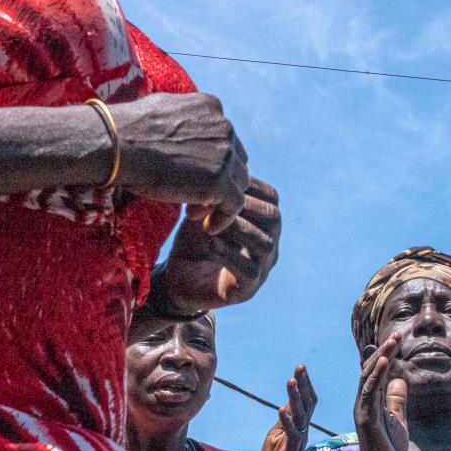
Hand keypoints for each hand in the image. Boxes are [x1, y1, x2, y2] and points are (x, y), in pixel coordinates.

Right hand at [108, 93, 249, 233]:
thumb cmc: (127, 130)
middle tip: (193, 198)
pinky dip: (224, 217)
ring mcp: (225, 154)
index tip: (191, 175)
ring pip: (238, 183)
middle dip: (217, 180)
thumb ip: (181, 116)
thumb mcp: (160, 107)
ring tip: (194, 213)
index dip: (211, 160)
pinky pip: (234, 204)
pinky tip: (207, 227)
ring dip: (218, 199)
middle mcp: (224, 127)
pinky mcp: (220, 181)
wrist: (116, 145)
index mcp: (211, 107)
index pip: (224, 138)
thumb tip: (178, 124)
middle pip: (235, 161)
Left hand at [152, 178, 280, 313]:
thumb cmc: (192, 241)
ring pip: (265, 243)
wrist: (177, 280)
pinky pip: (250, 270)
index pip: (271, 197)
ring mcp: (262, 268)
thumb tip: (213, 160)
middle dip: (244, 206)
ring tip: (211, 225)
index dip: (249, 186)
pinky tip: (211, 244)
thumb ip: (214, 191)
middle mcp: (269, 244)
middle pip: (273, 217)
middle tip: (215, 203)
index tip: (219, 182)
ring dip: (238, 229)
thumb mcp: (203, 210)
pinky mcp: (247, 289)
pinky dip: (231, 255)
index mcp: (262, 222)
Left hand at [252, 365, 316, 450]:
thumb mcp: (276, 437)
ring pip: (300, 417)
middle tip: (300, 366)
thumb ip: (284, 421)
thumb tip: (288, 403)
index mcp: (300, 429)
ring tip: (291, 380)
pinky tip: (281, 410)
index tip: (301, 367)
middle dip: (303, 385)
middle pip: (307, 406)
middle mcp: (302, 435)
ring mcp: (297, 445)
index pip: (306, 403)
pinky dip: (286, 422)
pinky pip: (291, 436)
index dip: (305, 385)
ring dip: (295, 398)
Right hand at [354, 335, 408, 450]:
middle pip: (370, 370)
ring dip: (381, 358)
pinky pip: (370, 392)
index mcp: (371, 401)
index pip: (376, 372)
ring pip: (369, 377)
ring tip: (393, 342)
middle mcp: (364, 402)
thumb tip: (400, 380)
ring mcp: (363, 409)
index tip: (398, 339)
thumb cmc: (388, 449)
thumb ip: (396, 400)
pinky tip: (384, 362)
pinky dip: (376, 375)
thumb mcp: (398, 419)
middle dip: (384, 351)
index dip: (386, 354)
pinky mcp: (366, 418)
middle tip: (397, 335)